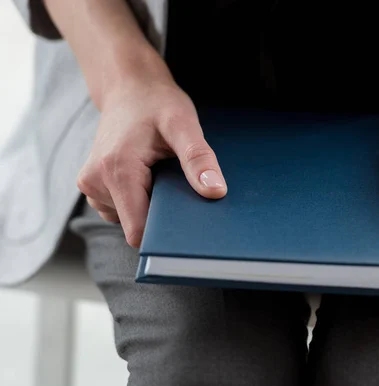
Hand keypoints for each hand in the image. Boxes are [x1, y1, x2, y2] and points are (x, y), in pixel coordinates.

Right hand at [77, 77, 226, 247]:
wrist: (129, 87)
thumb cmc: (157, 102)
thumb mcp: (184, 124)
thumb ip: (198, 159)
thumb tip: (216, 192)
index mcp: (116, 170)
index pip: (140, 231)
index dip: (167, 234)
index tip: (190, 224)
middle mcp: (95, 182)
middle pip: (136, 227)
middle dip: (163, 218)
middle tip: (181, 189)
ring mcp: (91, 186)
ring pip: (129, 220)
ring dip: (152, 207)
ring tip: (163, 177)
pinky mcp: (94, 186)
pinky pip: (123, 210)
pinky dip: (142, 201)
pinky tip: (152, 178)